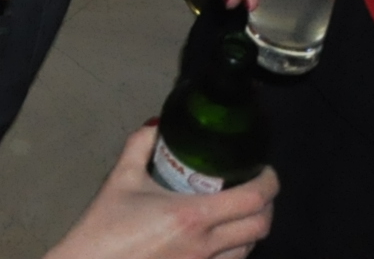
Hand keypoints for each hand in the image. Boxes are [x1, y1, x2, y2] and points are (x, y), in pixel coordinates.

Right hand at [49, 127, 276, 258]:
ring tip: (239, 211)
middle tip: (255, 187)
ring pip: (250, 248)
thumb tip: (159, 126)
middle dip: (267, 205)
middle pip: (261, 226)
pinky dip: (235, 248)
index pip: (252, 199)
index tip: (263, 170)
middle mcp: (206, 245)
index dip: (268, 183)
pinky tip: (221, 237)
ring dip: (252, 227)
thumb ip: (140, 145)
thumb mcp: (120, 178)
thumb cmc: (105, 226)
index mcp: (192, 216)